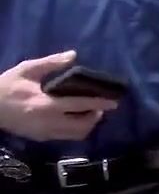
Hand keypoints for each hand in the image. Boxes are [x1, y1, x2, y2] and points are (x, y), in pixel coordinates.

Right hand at [0, 51, 117, 140]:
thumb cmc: (7, 86)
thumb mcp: (27, 70)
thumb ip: (51, 63)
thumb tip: (73, 55)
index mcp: (47, 104)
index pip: (80, 105)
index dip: (99, 103)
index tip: (113, 102)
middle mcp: (49, 122)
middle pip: (83, 125)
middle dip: (96, 117)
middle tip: (101, 107)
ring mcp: (46, 133)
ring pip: (76, 135)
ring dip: (88, 125)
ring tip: (91, 113)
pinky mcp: (42, 138)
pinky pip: (66, 137)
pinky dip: (76, 130)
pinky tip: (76, 120)